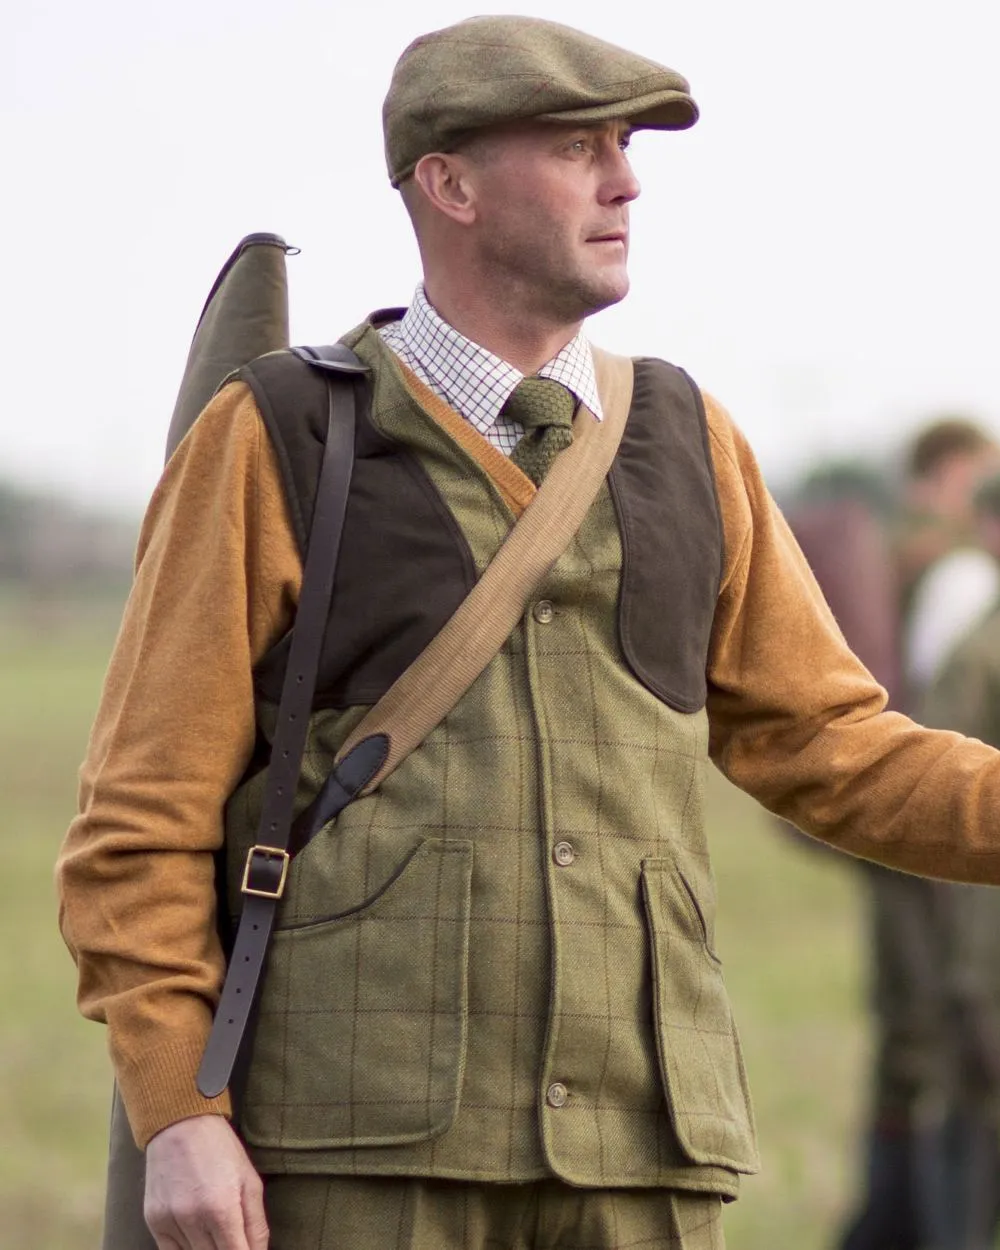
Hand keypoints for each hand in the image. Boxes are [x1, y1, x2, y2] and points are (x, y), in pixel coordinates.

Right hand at [144, 1115, 268, 1249]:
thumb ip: (256, 1224)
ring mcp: (169, 1221)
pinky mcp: (153, 1221)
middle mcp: (193, 1219)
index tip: (247, 1249)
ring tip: (215, 1233)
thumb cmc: (221, 1150)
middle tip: (233, 1238)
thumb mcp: (249, 1180)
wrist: (180, 1124)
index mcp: (222, 1208)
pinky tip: (196, 1239)